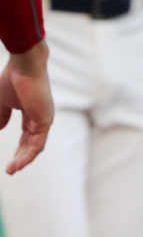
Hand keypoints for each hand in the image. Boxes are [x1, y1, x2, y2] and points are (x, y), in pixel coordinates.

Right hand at [0, 40, 53, 173]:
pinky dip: (29, 155)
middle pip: (32, 142)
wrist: (24, 66)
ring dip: (23, 159)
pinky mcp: (45, 119)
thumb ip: (2, 115)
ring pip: (36, 145)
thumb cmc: (13, 79)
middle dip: (21, 157)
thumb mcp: (3, 102)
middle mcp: (40, 116)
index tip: (10, 161)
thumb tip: (0, 128)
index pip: (27, 135)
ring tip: (11, 170)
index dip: (19, 148)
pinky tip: (19, 164)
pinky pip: (38, 143)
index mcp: (32, 111)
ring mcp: (44, 118)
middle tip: (10, 170)